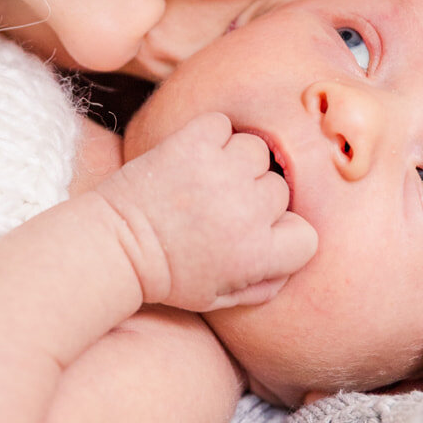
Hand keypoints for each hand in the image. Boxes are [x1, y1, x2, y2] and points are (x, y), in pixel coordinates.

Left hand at [94, 112, 317, 310]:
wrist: (116, 247)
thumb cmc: (167, 276)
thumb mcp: (219, 298)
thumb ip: (264, 285)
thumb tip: (291, 262)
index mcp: (258, 253)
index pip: (306, 235)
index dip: (282, 234)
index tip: (254, 235)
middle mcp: (247, 210)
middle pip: (280, 190)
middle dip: (254, 198)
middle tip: (220, 209)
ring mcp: (222, 172)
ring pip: (256, 151)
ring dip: (236, 162)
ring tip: (207, 180)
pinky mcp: (193, 143)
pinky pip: (223, 124)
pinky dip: (211, 135)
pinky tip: (194, 156)